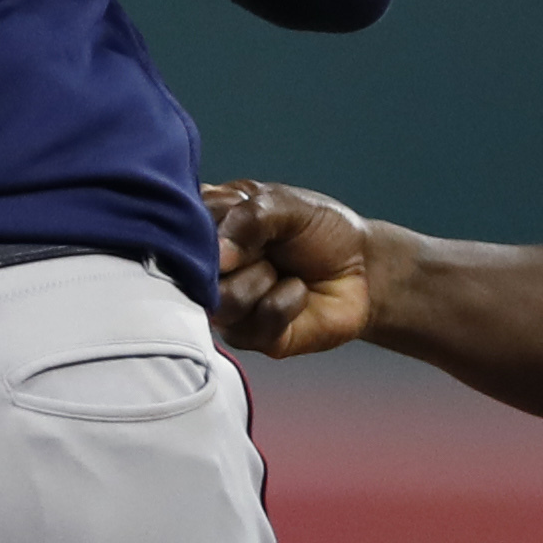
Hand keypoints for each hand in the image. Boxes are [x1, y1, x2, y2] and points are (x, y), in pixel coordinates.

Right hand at [206, 178, 379, 357]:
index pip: (181, 230)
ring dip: (263, 277)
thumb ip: (250, 217)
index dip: (212, 226)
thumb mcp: (288, 205)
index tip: (236, 214)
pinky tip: (298, 291)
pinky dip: (289, 300)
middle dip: (242, 253)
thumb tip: (217, 253)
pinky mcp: (252, 337)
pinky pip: (261, 320)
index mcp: (208, 229)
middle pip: (196, 271)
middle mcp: (209, 272)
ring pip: (225, 300)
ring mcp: (228, 307)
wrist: (361, 266)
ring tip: (280, 269)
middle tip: (267, 246)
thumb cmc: (319, 231)